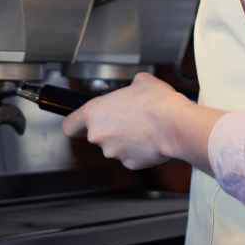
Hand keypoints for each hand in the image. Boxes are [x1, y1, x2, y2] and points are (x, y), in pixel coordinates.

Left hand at [62, 72, 187, 169]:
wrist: (174, 124)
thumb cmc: (156, 103)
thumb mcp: (141, 81)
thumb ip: (130, 87)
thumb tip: (136, 87)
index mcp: (94, 112)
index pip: (70, 125)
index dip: (75, 124)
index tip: (78, 124)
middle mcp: (99, 135)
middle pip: (96, 135)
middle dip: (111, 128)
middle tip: (128, 118)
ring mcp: (113, 152)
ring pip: (114, 146)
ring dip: (125, 139)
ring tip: (143, 127)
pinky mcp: (130, 163)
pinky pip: (130, 156)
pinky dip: (138, 150)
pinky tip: (150, 139)